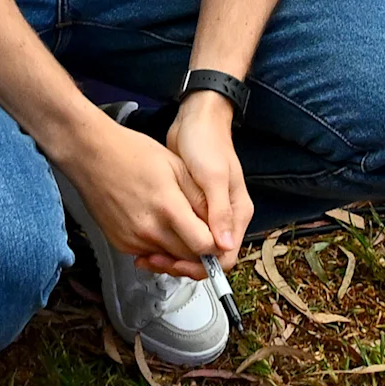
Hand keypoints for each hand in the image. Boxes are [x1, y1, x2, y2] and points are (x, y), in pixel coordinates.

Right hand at [62, 114, 221, 280]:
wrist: (91, 155)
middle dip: (200, 250)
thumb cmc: (132, 153)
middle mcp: (149, 230)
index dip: (216, 245)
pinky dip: (159, 246)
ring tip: (178, 224)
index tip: (218, 237)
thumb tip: (219, 225)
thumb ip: (199, 198)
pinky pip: (150, 254)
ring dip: (179, 249)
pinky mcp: (121, 244)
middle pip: (187, 258)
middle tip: (201, 232)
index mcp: (168, 208)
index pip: (203, 246)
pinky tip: (157, 224)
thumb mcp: (176, 166)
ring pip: (169, 258)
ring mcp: (133, 240)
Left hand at [164, 92, 251, 272]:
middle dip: (183, 264)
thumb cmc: (206, 143)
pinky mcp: (191, 208)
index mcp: (237, 213)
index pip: (225, 255)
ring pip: (193, 249)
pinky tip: (148, 243)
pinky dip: (167, 242)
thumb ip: (219, 211)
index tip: (176, 264)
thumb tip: (223, 245)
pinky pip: (182, 235)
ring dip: (172, 256)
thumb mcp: (212, 176)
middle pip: (208, 257)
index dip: (201, 266)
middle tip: (155, 260)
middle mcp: (225, 218)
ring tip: (147, 255)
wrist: (196, 119)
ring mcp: (207, 214)